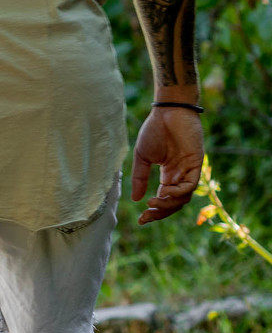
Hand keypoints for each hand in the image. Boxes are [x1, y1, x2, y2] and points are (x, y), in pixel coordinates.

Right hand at [131, 104, 203, 224]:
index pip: (164, 199)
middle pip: (175, 203)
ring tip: (153, 202)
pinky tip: (166, 192)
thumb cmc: (155, 130)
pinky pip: (190, 186)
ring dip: (168, 204)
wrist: (167, 111)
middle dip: (161, 212)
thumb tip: (136, 199)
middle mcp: (180, 175)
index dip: (154, 211)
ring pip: (183, 198)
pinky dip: (178, 193)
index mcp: (168, 175)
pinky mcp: (196, 164)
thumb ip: (140, 178)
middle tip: (146, 217)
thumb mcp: (143, 157)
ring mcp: (189, 170)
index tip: (141, 220)